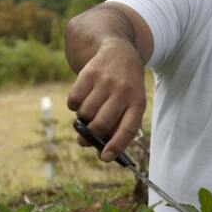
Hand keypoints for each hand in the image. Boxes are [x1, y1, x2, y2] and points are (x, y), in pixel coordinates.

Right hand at [66, 38, 145, 161]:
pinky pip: (74, 100)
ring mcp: (106, 81)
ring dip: (83, 119)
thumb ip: (119, 125)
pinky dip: (74, 106)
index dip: (116, 146)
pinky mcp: (89, 73)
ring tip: (89, 113)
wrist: (119, 53)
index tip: (105, 158)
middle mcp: (123, 91)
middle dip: (90, 137)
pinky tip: (83, 99)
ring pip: (85, 113)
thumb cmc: (126, 88)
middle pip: (101, 124)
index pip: (128, 129)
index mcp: (138, 102)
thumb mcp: (132, 102)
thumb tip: (100, 150)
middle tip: (84, 141)